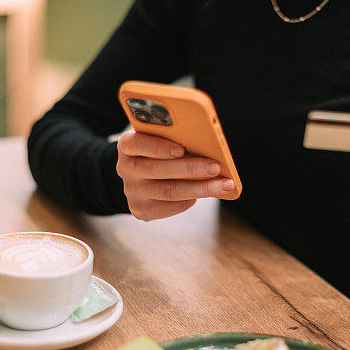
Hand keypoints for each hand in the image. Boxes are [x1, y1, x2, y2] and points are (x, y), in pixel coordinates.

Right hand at [116, 130, 235, 221]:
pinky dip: (190, 199)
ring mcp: (132, 191)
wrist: (140, 178)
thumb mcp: (158, 140)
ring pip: (169, 191)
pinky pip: (170, 207)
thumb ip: (173, 139)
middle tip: (215, 167)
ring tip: (224, 185)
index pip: (136, 143)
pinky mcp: (141, 210)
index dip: (158, 147)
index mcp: (127, 146)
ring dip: (200, 188)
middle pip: (158, 169)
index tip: (181, 149)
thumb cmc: (158, 152)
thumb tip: (208, 145)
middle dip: (190, 168)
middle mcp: (125, 169)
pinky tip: (206, 193)